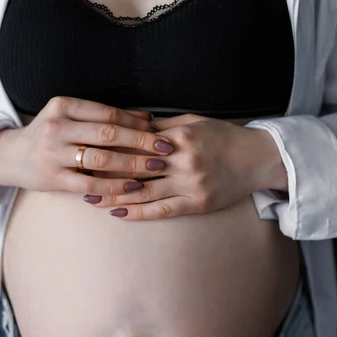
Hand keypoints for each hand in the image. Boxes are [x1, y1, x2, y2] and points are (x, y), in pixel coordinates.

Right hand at [0, 97, 174, 194]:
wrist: (13, 156)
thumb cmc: (52, 135)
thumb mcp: (72, 117)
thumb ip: (105, 116)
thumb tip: (147, 116)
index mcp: (64, 106)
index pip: (109, 113)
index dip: (137, 123)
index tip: (159, 130)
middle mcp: (57, 126)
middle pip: (108, 134)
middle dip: (142, 142)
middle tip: (166, 149)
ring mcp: (53, 152)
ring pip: (101, 158)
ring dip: (133, 164)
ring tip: (156, 167)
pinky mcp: (52, 177)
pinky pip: (90, 183)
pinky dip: (114, 185)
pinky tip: (133, 186)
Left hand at [87, 114, 286, 220]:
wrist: (258, 158)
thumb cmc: (224, 137)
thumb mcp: (194, 122)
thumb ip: (162, 126)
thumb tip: (130, 124)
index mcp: (179, 137)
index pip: (136, 142)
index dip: (109, 148)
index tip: (86, 150)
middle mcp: (183, 161)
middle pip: (135, 168)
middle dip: (104, 173)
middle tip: (77, 175)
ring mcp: (190, 184)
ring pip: (144, 192)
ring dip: (114, 196)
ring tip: (90, 198)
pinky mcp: (197, 203)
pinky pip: (162, 209)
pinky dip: (139, 212)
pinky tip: (119, 213)